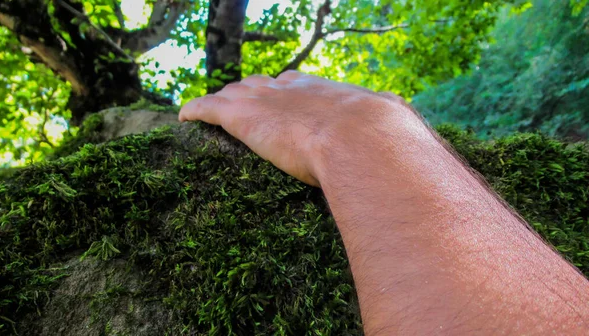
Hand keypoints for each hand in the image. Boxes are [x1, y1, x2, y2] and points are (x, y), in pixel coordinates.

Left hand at [179, 71, 403, 185]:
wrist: (362, 139)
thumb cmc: (379, 138)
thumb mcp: (387, 127)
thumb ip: (388, 129)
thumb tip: (407, 136)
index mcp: (319, 91)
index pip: (293, 84)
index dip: (282, 92)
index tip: (279, 100)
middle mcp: (287, 89)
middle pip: (259, 85)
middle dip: (249, 94)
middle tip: (242, 106)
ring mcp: (262, 100)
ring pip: (232, 94)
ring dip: (223, 103)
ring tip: (213, 112)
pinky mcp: (240, 116)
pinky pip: (207, 108)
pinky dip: (195, 111)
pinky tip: (184, 117)